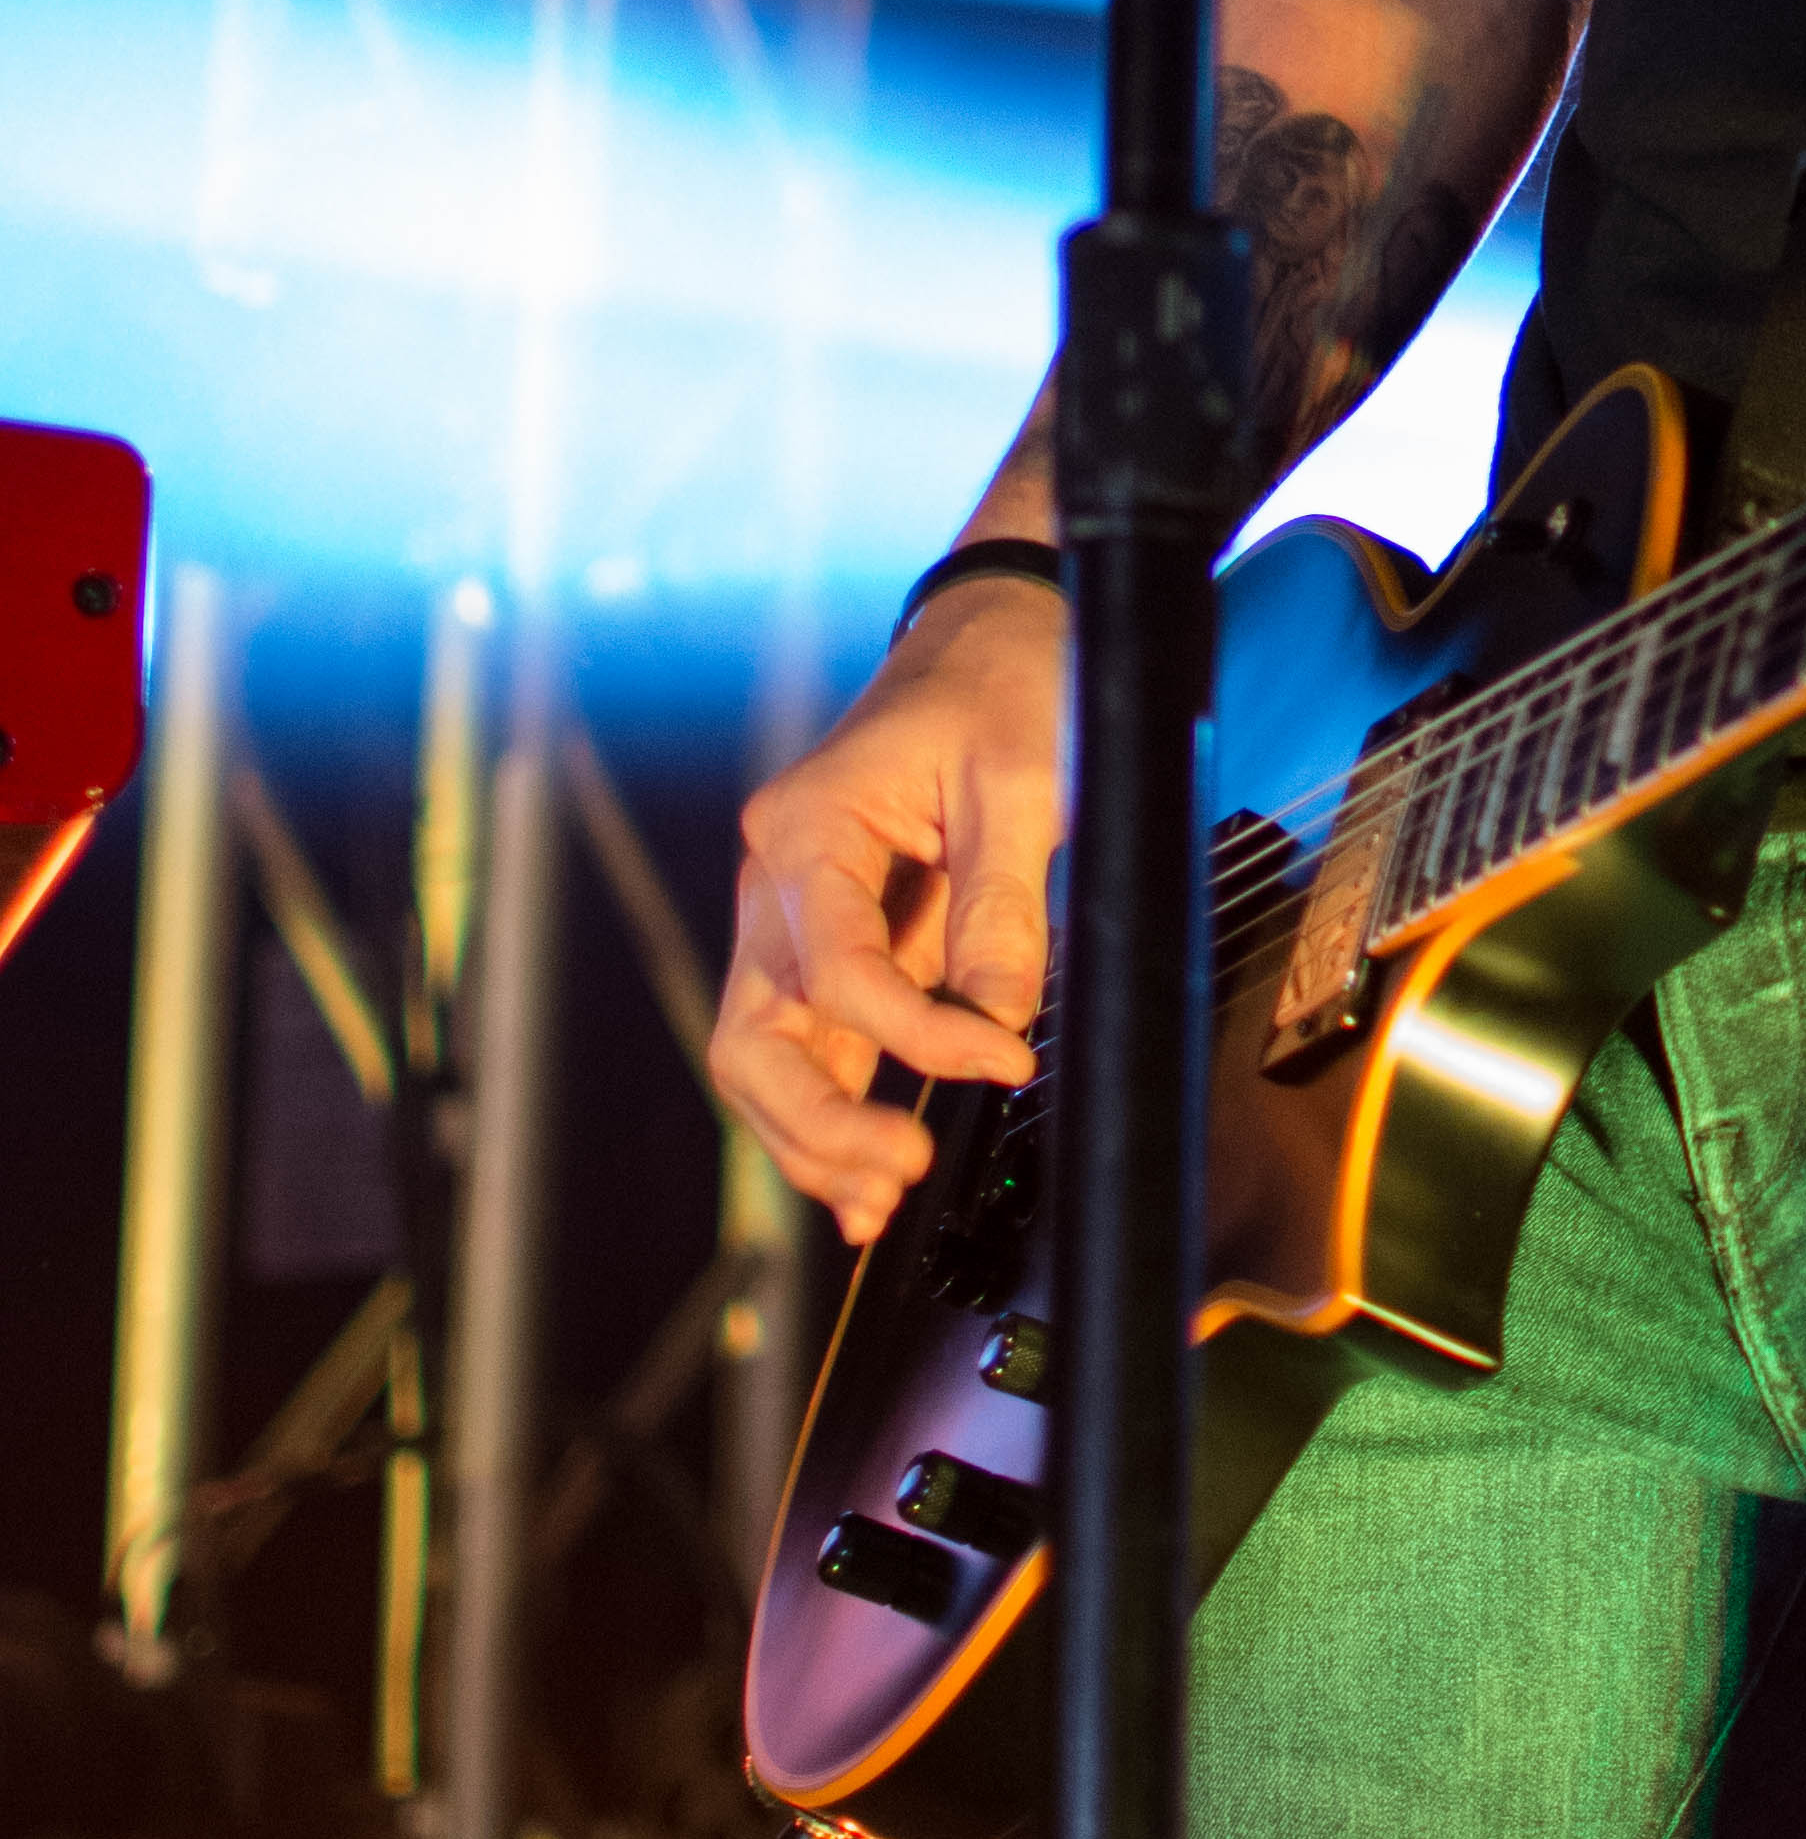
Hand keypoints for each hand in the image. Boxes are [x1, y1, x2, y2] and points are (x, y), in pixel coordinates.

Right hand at [714, 578, 1066, 1249]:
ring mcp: (795, 919)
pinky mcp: (835, 945)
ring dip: (813, 1139)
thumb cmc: (1003, 686)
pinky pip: (813, 1045)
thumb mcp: (1020, 784)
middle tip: (902, 1174)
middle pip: (753, 1038)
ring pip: (766, 1059)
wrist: (996, 637)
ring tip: (881, 1202)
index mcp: (803, 830)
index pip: (833, 971)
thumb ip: (1002, 909)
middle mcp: (776, 883)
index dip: (918, 1036)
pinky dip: (831, 1115)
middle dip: (817, 1122)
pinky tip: (866, 1183)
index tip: (1006, 1060)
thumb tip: (997, 1024)